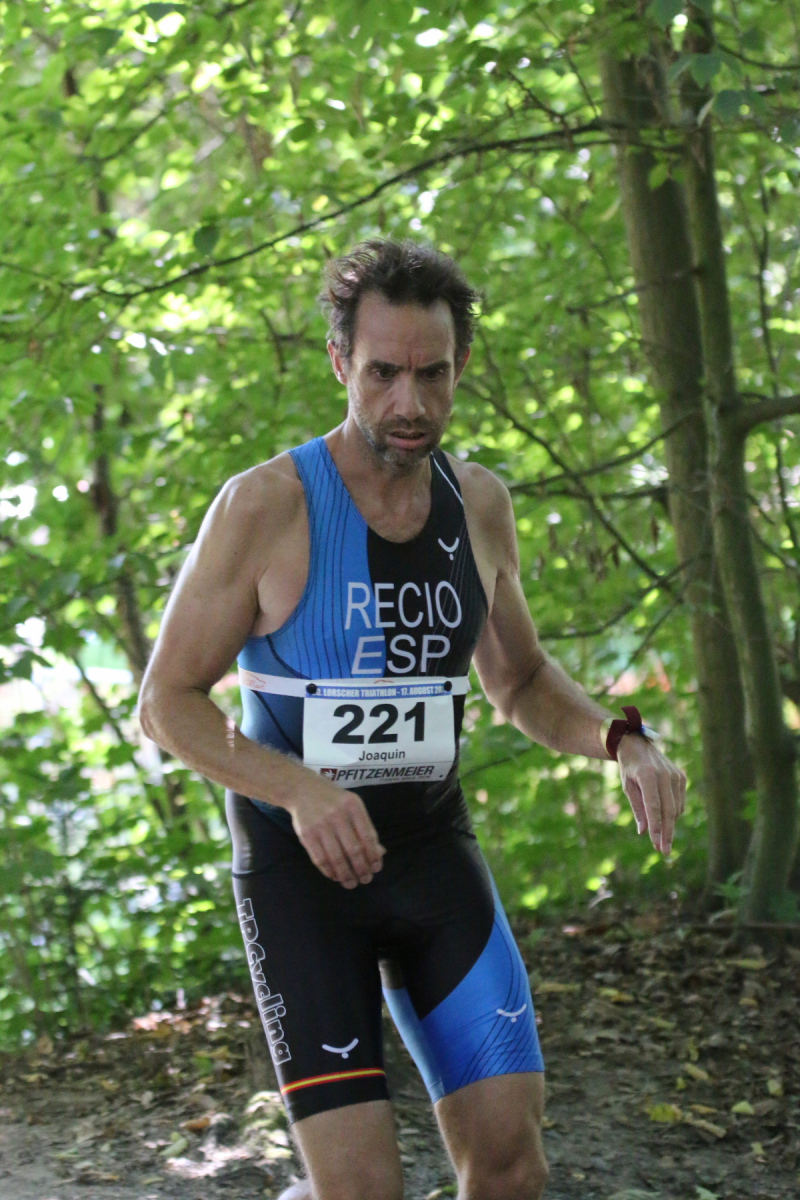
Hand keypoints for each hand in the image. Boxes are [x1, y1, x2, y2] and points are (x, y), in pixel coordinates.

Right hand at [286, 775, 385, 888]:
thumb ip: (365, 827)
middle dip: (361, 869)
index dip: (374, 855)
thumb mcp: (352, 806)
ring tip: (351, 883)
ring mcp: (320, 825)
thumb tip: (380, 853)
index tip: (376, 868)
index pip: (368, 836)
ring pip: (336, 857)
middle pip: (353, 849)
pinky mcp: (306, 834)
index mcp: (353, 805)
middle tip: (366, 880)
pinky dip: (329, 871)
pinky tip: (335, 876)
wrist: (301, 788)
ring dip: (346, 875)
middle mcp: (337, 814)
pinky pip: (320, 859)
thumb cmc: (332, 799)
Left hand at [617, 734, 685, 854]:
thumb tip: (643, 831)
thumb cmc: (629, 767)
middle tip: (664, 851)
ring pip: (676, 809)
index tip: (657, 845)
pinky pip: (679, 802)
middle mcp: (665, 775)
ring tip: (659, 836)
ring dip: (669, 824)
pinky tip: (664, 817)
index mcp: (648, 775)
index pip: (654, 807)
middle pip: (669, 811)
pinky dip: (673, 813)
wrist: (638, 744)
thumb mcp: (627, 786)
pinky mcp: (681, 777)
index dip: (656, 828)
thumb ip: (637, 808)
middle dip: (667, 833)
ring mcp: (675, 776)